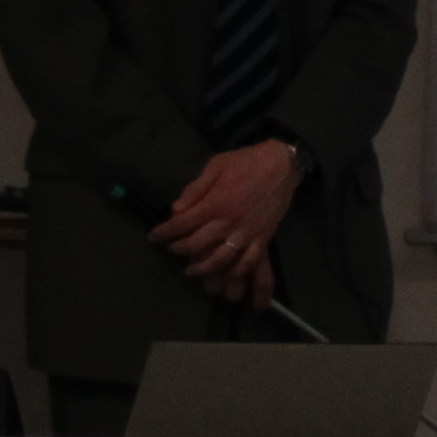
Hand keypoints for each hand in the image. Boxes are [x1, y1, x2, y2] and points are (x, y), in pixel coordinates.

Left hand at [154, 143, 301, 304]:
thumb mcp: (217, 164)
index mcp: (217, 202)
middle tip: (170, 250)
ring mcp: (248, 232)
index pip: (183, 223)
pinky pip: (249, 261)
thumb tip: (175, 209)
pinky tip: (225, 274)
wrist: (282, 163)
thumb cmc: (246, 161)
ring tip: (190, 271)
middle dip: (178, 249)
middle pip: (197, 244)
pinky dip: (236, 272)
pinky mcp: (263, 237)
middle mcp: (230, 221)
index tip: (153, 237)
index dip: (165, 232)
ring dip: (202, 268)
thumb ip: (196, 187)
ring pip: (220, 259)